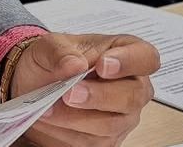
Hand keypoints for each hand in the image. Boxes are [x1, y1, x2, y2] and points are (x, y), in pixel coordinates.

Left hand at [10, 32, 158, 146]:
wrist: (36, 88)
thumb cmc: (53, 62)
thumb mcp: (48, 46)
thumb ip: (59, 51)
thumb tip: (74, 63)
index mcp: (124, 52)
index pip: (145, 57)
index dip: (129, 61)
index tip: (103, 65)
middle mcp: (130, 86)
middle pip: (133, 96)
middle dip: (99, 96)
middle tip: (70, 93)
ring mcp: (122, 116)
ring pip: (111, 124)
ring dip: (76, 117)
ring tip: (50, 108)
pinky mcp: (107, 140)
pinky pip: (93, 142)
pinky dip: (67, 132)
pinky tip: (51, 120)